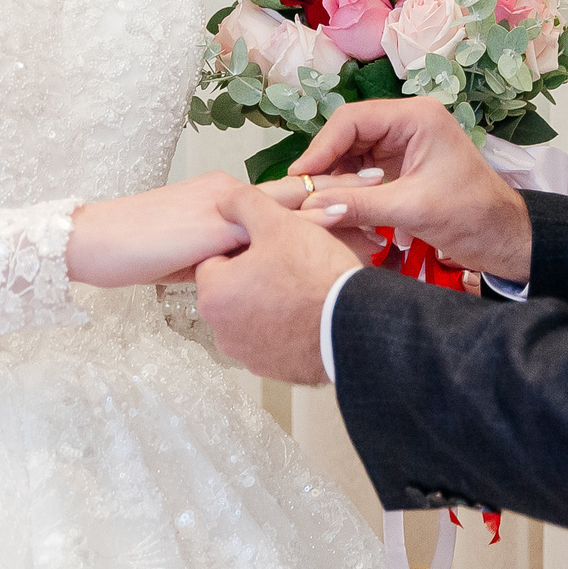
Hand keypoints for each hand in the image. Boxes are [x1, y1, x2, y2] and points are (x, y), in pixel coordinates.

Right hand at [67, 171, 376, 287]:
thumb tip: (238, 274)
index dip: (319, 198)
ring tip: (376, 201)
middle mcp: (230, 194)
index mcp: (225, 199)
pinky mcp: (217, 225)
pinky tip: (336, 223)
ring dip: (332, 202)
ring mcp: (224, 206)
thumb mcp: (184, 255)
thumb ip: (216, 257)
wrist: (95, 243)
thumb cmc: (132, 250)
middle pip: (295, 191)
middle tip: (386, 184)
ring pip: (289, 202)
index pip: (280, 197)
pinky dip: (306, 223)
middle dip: (340, 189)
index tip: (359, 197)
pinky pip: (270, 223)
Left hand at [195, 186, 364, 383]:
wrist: (354, 325)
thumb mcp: (279, 223)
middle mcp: (221, 329)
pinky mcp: (271, 368)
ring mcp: (246, 353)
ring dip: (269, 300)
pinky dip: (284, 325)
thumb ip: (244, 204)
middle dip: (256, 274)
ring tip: (301, 287)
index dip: (245, 245)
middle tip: (290, 263)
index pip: (216, 257)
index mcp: (213, 293)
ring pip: (251, 312)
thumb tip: (226, 200)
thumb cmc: (316, 277)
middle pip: (233, 287)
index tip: (271, 245)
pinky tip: (306, 310)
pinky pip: (270, 337)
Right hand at [288, 99, 532, 282]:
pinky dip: (348, 187)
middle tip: (299, 193)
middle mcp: (408, 122)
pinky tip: (333, 206)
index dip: (321, 147)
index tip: (299, 177)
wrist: (505, 238)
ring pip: (352, 153)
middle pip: (348, 134)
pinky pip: (362, 169)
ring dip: (334, 177)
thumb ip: (360, 204)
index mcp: (416, 117)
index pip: (353, 120)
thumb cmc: (472, 216)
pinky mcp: (402, 165)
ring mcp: (404, 143)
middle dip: (325, 163)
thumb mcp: (412, 209)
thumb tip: (312, 205)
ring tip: (313, 203)